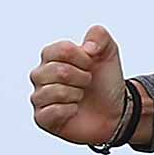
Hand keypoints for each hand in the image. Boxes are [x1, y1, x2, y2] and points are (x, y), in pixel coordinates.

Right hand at [31, 26, 127, 145]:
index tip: (91, 65)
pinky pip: (51, 112)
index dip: (83, 58)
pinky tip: (74, 109)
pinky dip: (70, 110)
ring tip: (80, 96)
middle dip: (82, 78)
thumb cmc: (104, 82)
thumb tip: (88, 47)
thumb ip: (99, 36)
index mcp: (52, 56)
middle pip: (58, 71)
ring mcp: (39, 97)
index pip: (62, 50)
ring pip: (55, 91)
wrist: (114, 111)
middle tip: (87, 82)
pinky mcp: (42, 118)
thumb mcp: (108, 53)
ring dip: (76, 94)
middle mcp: (41, 75)